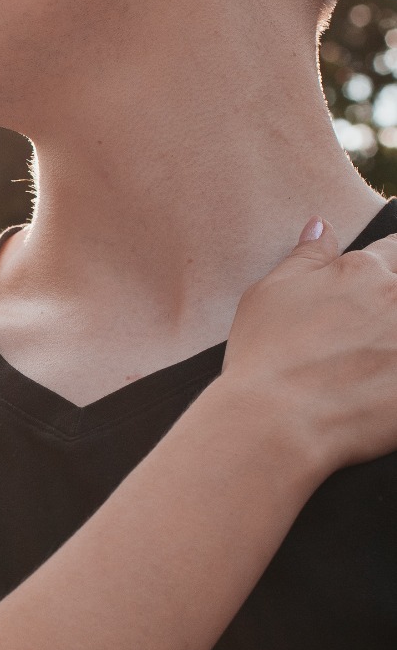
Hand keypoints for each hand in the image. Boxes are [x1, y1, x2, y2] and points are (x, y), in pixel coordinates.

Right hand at [221, 219, 396, 477]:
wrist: (277, 423)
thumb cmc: (265, 358)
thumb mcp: (270, 295)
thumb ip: (305, 257)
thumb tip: (321, 225)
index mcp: (363, 271)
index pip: (394, 250)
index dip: (388, 264)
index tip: (381, 284)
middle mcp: (396, 299)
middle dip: (393, 302)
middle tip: (371, 330)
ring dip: (394, 340)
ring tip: (375, 361)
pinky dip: (396, 379)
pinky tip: (382, 388)